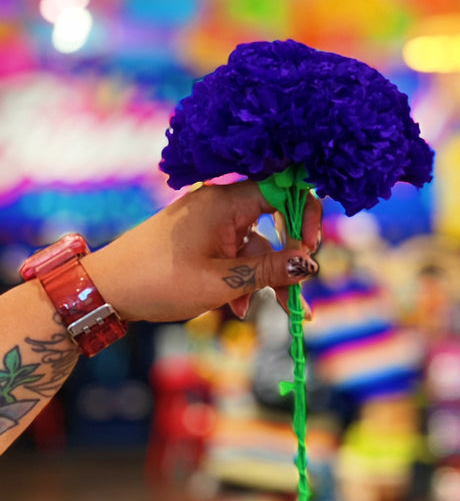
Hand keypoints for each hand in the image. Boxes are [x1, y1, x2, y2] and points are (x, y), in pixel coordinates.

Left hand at [83, 180, 321, 322]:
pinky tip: (238, 307)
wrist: (106, 290)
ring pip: (256, 245)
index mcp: (225, 201)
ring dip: (264, 278)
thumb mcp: (222, 282)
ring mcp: (211, 222)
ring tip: (276, 311)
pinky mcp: (203, 239)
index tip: (311, 250)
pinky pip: (236, 254)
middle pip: (274, 221)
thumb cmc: (160, 281)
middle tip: (300, 289)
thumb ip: (270, 270)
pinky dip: (242, 278)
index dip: (305, 215)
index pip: (282, 190)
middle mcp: (220, 204)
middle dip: (289, 258)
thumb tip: (310, 263)